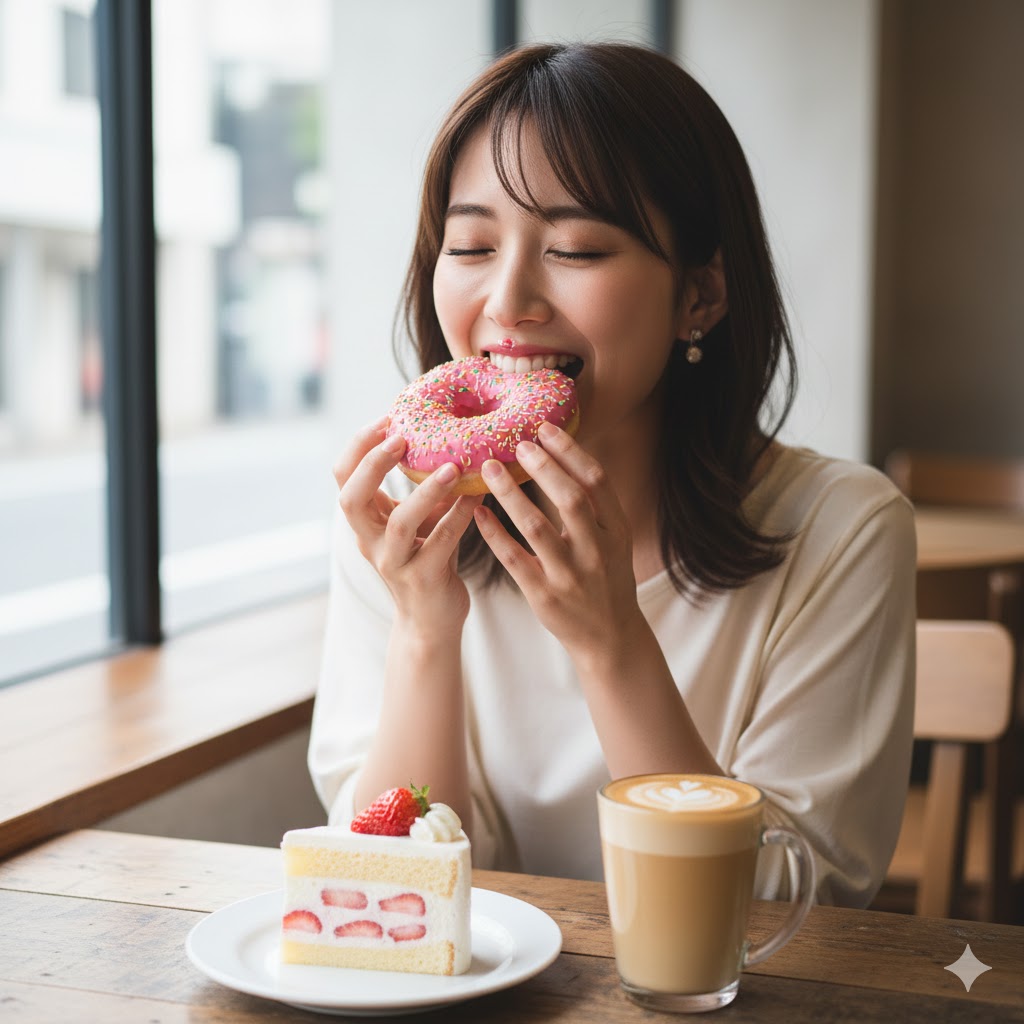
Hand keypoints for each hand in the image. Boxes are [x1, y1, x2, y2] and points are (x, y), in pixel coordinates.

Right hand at [334, 418, 482, 635]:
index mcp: (366, 520)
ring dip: (425, 492)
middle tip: (400, 439)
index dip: (359, 445)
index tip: (386, 418)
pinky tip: (478, 497)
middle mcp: (370, 541)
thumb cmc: (428, 560)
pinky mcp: (422, 579)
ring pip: (399, 524)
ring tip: (452, 468)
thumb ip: (425, 487)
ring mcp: (394, 562)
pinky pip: (441, 543)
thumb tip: (451, 439)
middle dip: (372, 465)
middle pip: (350, 498)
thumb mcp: (419, 520)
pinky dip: (460, 517)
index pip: (343, 476)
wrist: (431, 620)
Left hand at [473, 421, 644, 662]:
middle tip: (516, 442)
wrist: (609, 636)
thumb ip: (596, 505)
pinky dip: (494, 533)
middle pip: (570, 499)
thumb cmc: (606, 577)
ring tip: (489, 469)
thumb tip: (566, 453)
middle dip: (542, 467)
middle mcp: (597, 551)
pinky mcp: (544, 596)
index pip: (596, 481)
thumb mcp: (614, 540)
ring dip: (510, 494)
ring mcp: (570, 575)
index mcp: (616, 531)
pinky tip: (478, 512)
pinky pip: (514, 559)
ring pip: (536, 527)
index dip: (570, 452)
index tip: (544, 428)